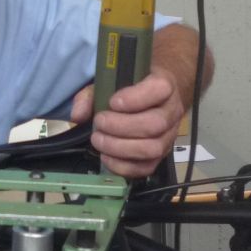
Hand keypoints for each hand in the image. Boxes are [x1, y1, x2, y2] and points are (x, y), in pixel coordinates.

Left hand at [70, 71, 184, 177]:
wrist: (151, 100)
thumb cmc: (129, 89)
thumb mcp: (109, 82)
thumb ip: (91, 95)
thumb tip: (78, 115)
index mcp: (164, 86)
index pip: (160, 89)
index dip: (136, 98)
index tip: (113, 102)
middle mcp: (172, 111)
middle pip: (155, 124)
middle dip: (122, 126)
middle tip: (99, 123)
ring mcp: (169, 136)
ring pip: (153, 148)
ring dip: (120, 148)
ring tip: (99, 140)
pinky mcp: (160, 156)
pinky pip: (147, 168)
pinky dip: (123, 166)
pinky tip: (106, 157)